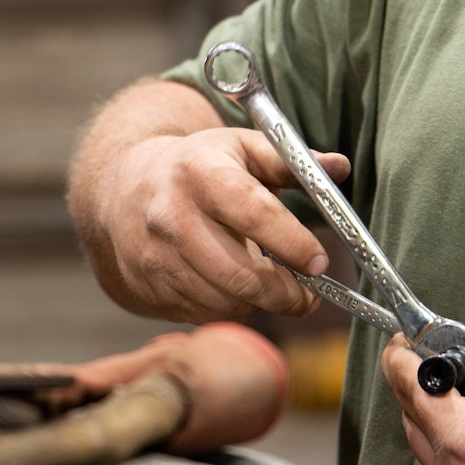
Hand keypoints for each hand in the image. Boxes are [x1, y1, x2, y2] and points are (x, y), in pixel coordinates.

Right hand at [100, 126, 350, 323]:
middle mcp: (172, 216)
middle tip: (310, 295)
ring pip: (223, 302)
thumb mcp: (241, 149)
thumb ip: (291, 162)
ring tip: (277, 290)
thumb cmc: (198, 167)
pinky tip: (238, 290)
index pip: (253, 213)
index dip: (293, 242)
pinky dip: (230, 309)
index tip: (321, 262)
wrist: (125, 188)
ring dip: (261, 304)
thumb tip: (340, 168)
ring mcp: (156, 257)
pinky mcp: (149, 287)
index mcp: (201, 173)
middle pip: (240, 274)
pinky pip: (203, 315)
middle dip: (285, 293)